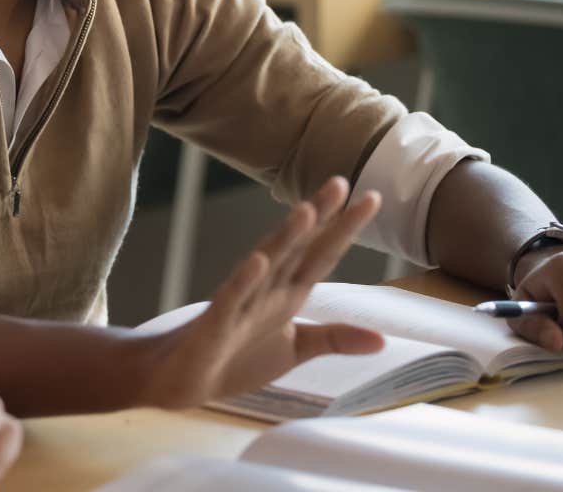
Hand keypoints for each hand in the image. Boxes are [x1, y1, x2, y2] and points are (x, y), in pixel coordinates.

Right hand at [141, 176, 385, 409]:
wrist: (178, 380)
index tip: (372, 197)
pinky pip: (230, 301)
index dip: (345, 228)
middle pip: (296, 248)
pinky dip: (244, 282)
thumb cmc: (234, 358)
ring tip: (306, 211)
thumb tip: (383, 341)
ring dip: (285, 239)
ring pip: (265, 266)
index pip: (321, 254)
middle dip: (319, 217)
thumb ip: (335, 339)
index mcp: (286, 292)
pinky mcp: (215, 327)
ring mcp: (239, 305)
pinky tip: (258, 262)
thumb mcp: (294, 349)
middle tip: (341, 182)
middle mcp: (265, 290)